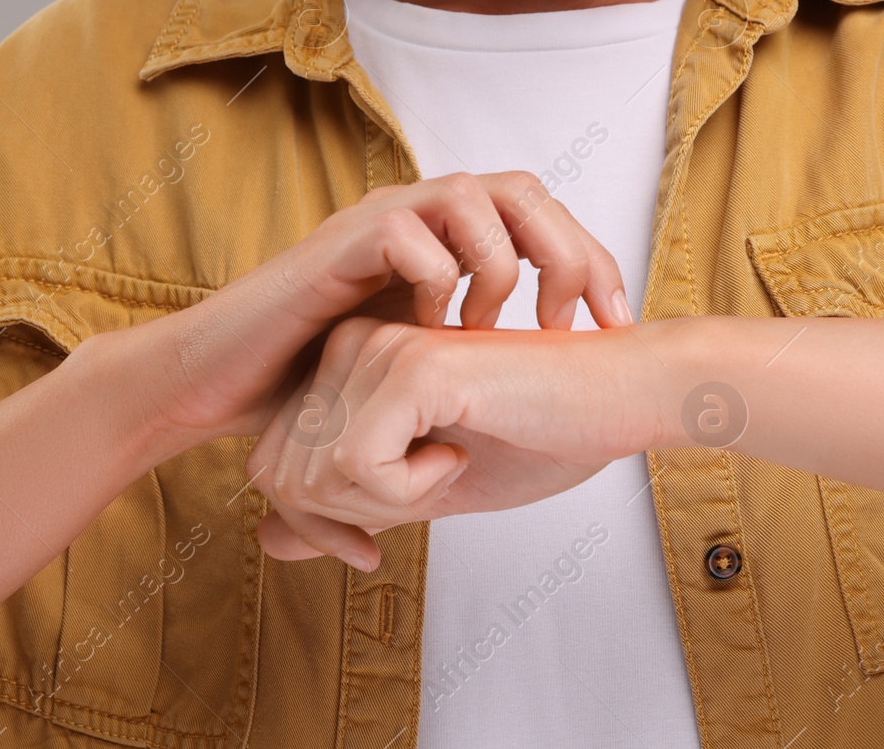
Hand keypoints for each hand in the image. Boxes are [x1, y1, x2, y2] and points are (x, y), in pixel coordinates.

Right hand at [112, 171, 634, 451]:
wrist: (217, 383)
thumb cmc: (308, 383)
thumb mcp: (410, 374)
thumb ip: (462, 377)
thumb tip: (517, 423)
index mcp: (444, 241)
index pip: (542, 216)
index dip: (593, 261)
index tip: (616, 326)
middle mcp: (416, 219)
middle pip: (522, 189)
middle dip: (568, 251)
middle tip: (576, 322)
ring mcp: (375, 224)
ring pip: (472, 194)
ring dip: (501, 262)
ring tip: (498, 327)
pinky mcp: (336, 246)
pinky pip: (406, 229)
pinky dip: (435, 276)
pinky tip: (432, 330)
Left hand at [245, 314, 664, 570]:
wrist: (618, 402)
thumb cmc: (537, 437)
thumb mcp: (421, 492)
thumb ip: (346, 509)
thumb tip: (265, 540)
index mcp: (348, 363)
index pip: (269, 466)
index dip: (314, 526)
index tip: (379, 533)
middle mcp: (352, 344)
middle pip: (281, 475)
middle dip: (347, 519)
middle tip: (427, 490)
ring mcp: (379, 348)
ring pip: (314, 473)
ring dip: (388, 501)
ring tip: (451, 460)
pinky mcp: (412, 365)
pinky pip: (358, 463)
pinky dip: (412, 488)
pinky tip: (460, 449)